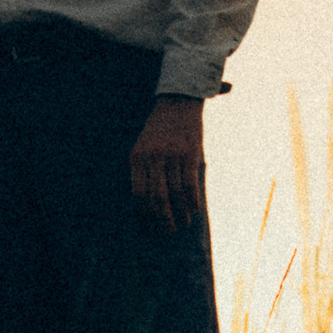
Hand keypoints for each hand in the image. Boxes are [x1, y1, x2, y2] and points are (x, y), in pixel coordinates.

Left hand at [129, 95, 205, 231]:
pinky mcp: (190, 154)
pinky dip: (193, 200)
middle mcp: (153, 157)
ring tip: (184, 222)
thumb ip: (145, 169)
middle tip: (169, 230)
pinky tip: (195, 209)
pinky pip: (190, 184)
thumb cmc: (160, 129)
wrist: (178, 102)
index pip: (139, 192)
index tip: (152, 221)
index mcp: (137, 157)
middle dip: (163, 218)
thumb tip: (148, 201)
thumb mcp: (144, 145)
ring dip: (181, 212)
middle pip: (157, 197)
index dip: (145, 210)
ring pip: (176, 193)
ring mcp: (172, 155)